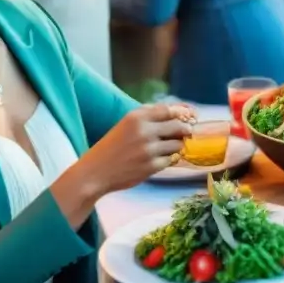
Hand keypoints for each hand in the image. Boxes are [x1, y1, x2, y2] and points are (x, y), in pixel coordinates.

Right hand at [79, 104, 195, 194]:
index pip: (169, 110)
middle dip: (185, 130)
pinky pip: (171, 160)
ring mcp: (148, 150)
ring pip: (178, 144)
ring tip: (167, 147)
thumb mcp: (126, 124)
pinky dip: (169, 159)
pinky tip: (160, 159)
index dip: (181, 114)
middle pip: (179, 126)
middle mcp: (144, 131)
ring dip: (177, 146)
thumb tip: (179, 111)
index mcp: (136, 117)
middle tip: (185, 133)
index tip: (187, 117)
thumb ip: (149, 116)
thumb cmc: (112, 147)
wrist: (95, 172)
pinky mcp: (151, 167)